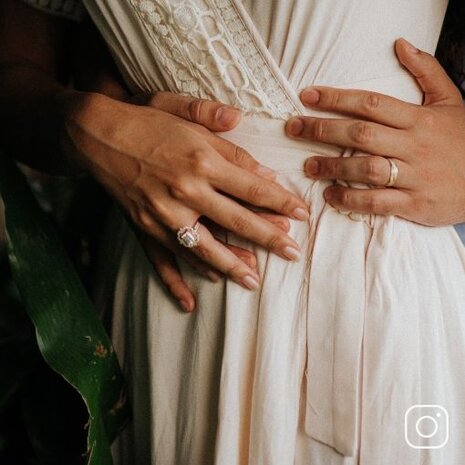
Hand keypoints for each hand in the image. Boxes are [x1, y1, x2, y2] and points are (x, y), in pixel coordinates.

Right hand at [60, 90, 308, 310]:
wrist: (95, 133)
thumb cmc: (145, 119)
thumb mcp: (185, 110)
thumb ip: (222, 129)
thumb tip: (254, 155)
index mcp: (202, 160)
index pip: (251, 187)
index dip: (279, 202)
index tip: (301, 215)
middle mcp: (186, 190)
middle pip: (237, 221)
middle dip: (268, 239)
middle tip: (292, 254)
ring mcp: (164, 213)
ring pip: (206, 247)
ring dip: (232, 266)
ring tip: (255, 281)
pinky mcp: (145, 226)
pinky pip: (164, 258)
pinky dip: (177, 280)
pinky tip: (190, 300)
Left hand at [286, 38, 464, 225]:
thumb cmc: (464, 139)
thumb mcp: (450, 101)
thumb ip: (426, 71)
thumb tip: (401, 43)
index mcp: (419, 119)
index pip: (371, 103)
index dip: (336, 98)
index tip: (307, 96)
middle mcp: (414, 145)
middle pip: (361, 133)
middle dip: (322, 129)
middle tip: (293, 128)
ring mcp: (414, 175)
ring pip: (366, 168)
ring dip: (332, 166)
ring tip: (308, 165)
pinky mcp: (415, 203)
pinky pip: (377, 202)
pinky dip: (351, 200)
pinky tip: (331, 195)